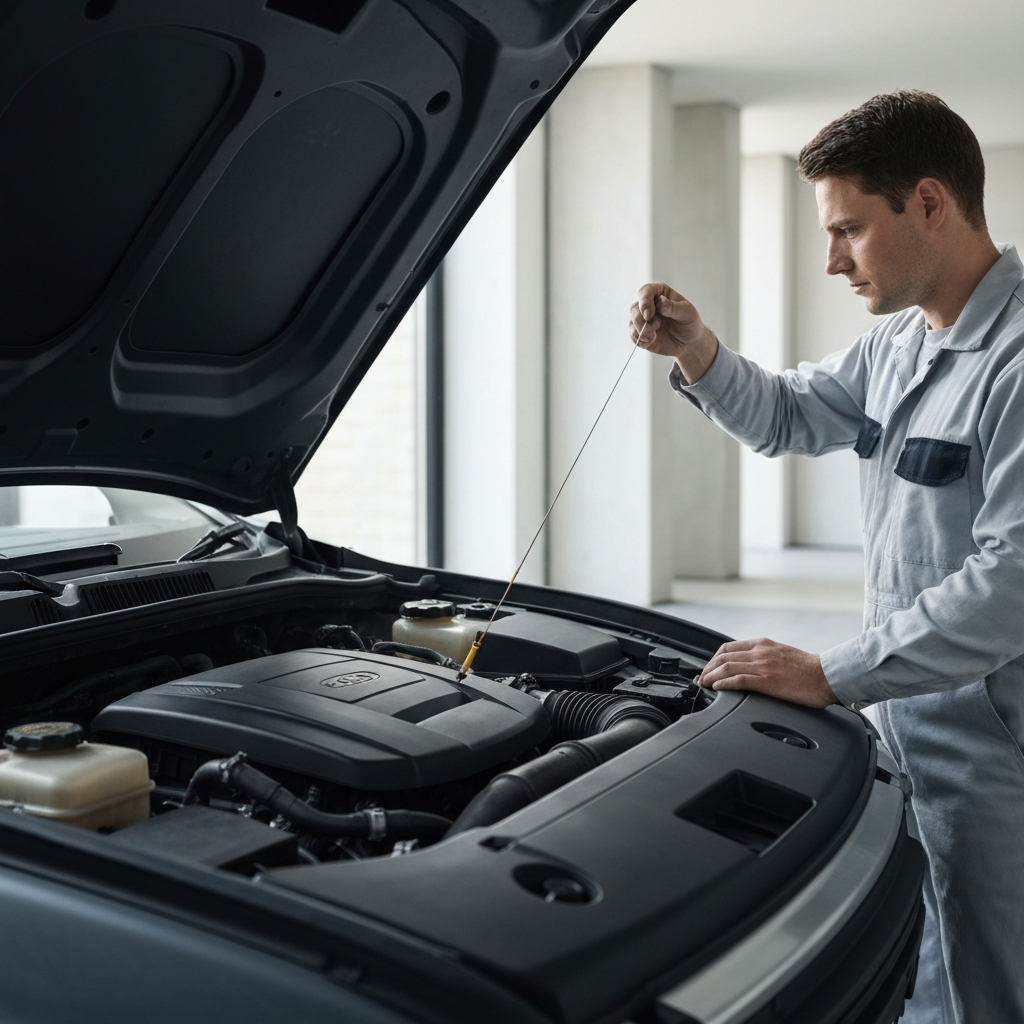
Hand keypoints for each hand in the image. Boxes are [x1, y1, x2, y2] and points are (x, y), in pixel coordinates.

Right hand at [628, 283, 718, 382]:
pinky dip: (639, 340)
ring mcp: (643, 320)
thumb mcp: (687, 313)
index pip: (646, 291)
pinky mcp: (641, 333)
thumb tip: (659, 301)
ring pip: (632, 322)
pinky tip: (649, 342)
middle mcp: (649, 305)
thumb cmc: (690, 323)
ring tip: (652, 337)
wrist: (689, 342)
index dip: (644, 301)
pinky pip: (633, 336)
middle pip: (635, 308)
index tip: (649, 314)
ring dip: (639, 331)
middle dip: (640, 320)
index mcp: (660, 293)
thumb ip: (673, 307)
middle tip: (652, 330)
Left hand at [697, 638, 838, 708]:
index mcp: (762, 644)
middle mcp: (759, 652)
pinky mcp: (767, 680)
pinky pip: (739, 680)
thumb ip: (764, 657)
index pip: (728, 647)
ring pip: (727, 667)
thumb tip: (750, 666)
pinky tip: (717, 688)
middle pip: (723, 657)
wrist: (826, 675)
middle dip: (707, 668)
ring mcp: (762, 665)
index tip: (708, 668)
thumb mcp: (781, 654)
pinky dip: (724, 683)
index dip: (713, 658)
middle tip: (701, 679)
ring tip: (704, 684)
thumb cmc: (808, 669)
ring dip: (711, 676)